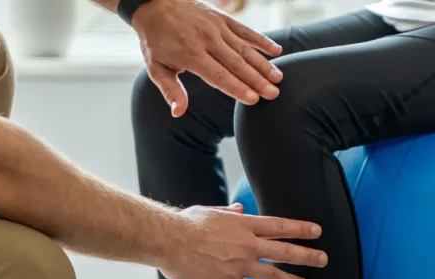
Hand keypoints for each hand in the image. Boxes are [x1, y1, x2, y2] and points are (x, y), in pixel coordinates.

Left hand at [131, 0, 283, 117]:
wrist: (155, 4)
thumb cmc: (156, 41)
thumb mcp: (156, 68)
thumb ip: (171, 90)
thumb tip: (178, 112)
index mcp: (190, 54)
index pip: (219, 76)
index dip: (237, 88)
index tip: (254, 100)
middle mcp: (207, 40)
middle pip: (236, 64)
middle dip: (257, 80)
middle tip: (273, 94)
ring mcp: (216, 27)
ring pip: (244, 48)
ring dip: (263, 64)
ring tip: (278, 78)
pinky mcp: (222, 18)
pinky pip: (245, 30)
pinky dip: (261, 40)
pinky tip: (277, 51)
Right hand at [159, 203, 327, 278]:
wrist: (169, 241)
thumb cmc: (186, 224)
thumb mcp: (210, 212)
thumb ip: (228, 213)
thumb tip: (239, 208)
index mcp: (244, 225)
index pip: (281, 226)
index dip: (301, 229)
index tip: (317, 232)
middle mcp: (247, 245)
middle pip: (285, 251)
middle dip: (307, 255)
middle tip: (323, 259)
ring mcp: (239, 266)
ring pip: (273, 275)